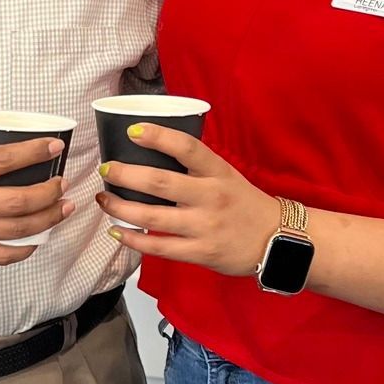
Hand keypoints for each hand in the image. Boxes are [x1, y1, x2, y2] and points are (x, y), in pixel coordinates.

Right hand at [0, 139, 71, 266]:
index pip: (4, 160)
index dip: (34, 152)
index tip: (53, 146)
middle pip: (20, 200)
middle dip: (49, 192)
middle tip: (61, 183)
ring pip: (19, 229)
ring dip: (48, 218)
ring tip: (63, 208)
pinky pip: (2, 255)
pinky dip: (25, 250)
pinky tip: (37, 240)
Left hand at [98, 125, 278, 274]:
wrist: (279, 240)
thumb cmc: (245, 204)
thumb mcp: (227, 176)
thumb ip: (196, 168)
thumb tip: (151, 154)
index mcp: (218, 172)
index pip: (187, 148)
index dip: (158, 137)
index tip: (132, 131)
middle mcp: (211, 196)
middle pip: (160, 183)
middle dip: (126, 175)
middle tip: (106, 169)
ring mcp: (205, 226)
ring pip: (152, 217)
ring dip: (121, 208)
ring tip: (104, 199)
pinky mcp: (201, 252)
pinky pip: (159, 247)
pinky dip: (133, 240)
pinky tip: (117, 232)